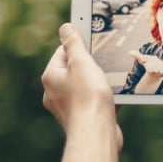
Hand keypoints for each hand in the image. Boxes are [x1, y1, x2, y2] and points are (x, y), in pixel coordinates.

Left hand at [42, 24, 121, 149]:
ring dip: (97, 84)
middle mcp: (54, 93)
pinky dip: (100, 100)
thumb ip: (74, 43)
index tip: (92, 44)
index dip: (78, 46)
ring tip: (108, 84)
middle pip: (73, 70)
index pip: (62, 52)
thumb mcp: (82, 62)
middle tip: (103, 65)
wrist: (96, 133)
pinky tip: (111, 100)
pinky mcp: (80, 120)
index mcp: (51, 77)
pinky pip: (91, 104)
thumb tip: (65, 28)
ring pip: (83, 88)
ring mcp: (66, 108)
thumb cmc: (88, 98)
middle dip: (89, 67)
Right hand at [128, 50, 162, 76]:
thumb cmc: (148, 63)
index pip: (152, 70)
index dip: (154, 70)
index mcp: (151, 69)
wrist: (154, 68)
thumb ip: (136, 55)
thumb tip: (129, 52)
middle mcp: (158, 71)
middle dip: (162, 72)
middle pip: (160, 72)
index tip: (156, 69)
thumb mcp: (142, 59)